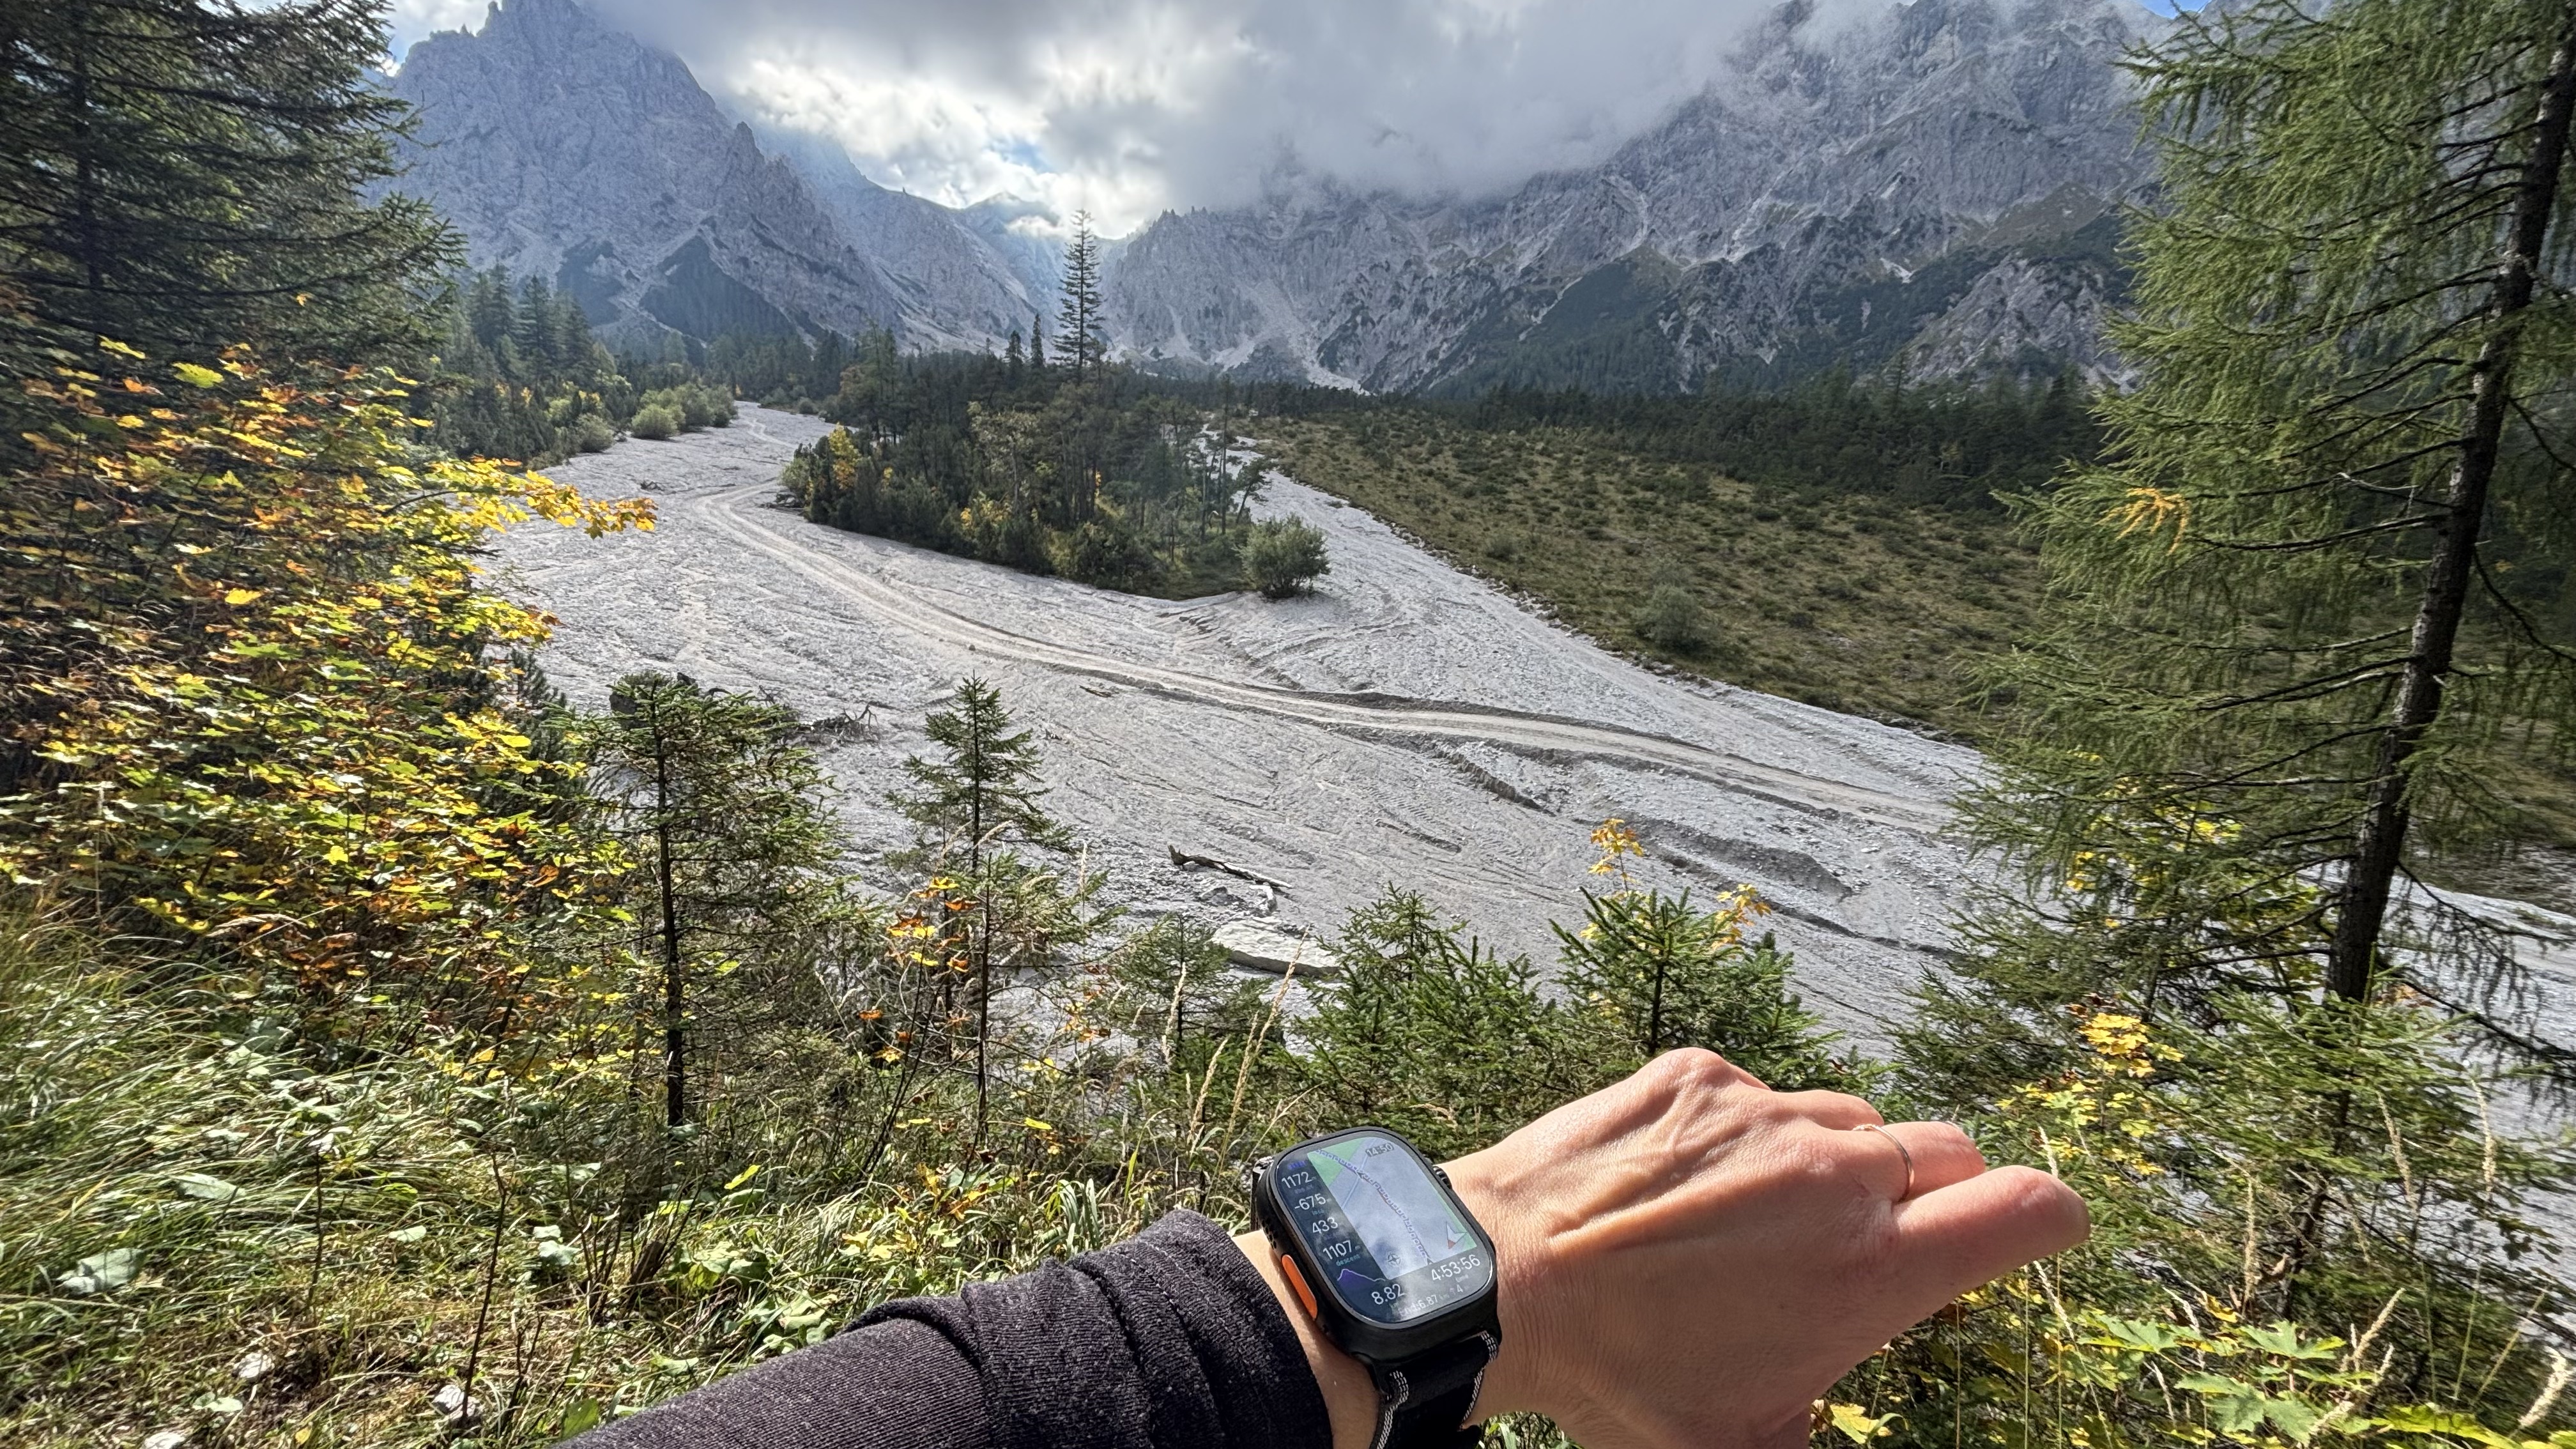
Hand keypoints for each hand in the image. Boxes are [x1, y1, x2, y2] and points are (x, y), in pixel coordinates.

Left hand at [1440, 1049, 2088, 1448]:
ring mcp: (1765, 1115)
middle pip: (1948, 1153)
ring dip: (1835, 1164)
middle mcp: (1835, 1178)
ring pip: (1850, 1121)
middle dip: (1938, 1194)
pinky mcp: (1698, 1076)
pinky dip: (1742, 1134)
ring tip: (1765, 1218)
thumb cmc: (1621, 1381)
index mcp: (1869, 1274)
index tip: (2044, 1224)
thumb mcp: (1746, 1441)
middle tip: (1886, 1235)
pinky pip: (1756, 1095)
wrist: (1503, 1285)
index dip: (2049, 1216)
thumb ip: (1818, 1419)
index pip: (2021, 1211)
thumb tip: (1822, 1411)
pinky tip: (1687, 1183)